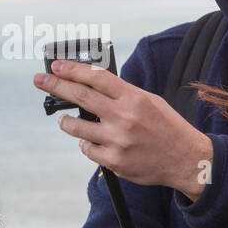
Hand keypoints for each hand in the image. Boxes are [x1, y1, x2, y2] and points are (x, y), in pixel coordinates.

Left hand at [34, 61, 214, 198]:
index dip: (72, 69)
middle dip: (55, 86)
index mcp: (134, 98)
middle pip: (80, 97)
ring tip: (65, 119)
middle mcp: (124, 117)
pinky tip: (90, 140)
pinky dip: (85, 143)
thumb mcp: (149, 101)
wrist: (187, 160)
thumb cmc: (167, 127)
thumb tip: (91, 83)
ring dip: (66, 121)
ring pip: (76, 127)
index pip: (96, 77)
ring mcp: (118, 141)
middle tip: (40, 80)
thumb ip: (122, 93)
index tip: (56, 66)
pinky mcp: (115, 162)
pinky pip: (87, 149)